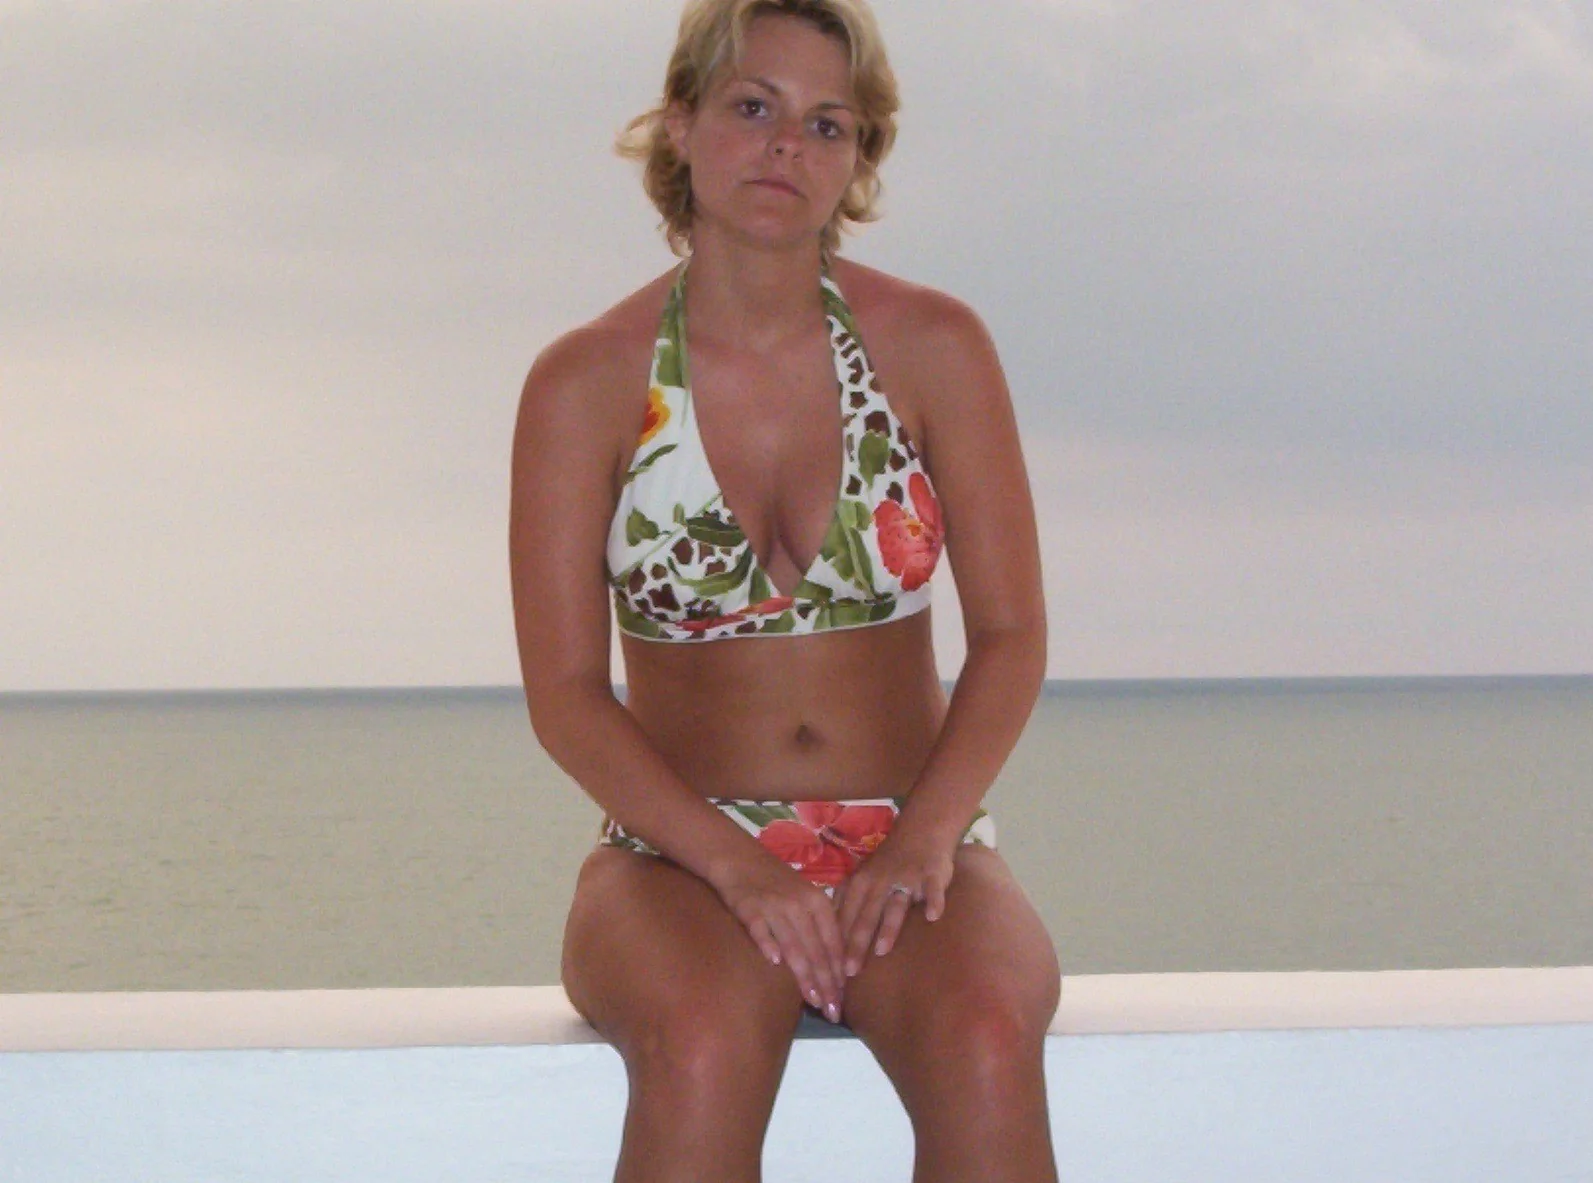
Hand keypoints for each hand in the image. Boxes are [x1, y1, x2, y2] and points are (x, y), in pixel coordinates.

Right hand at [711, 851, 847, 1022]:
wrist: (740, 859)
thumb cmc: (778, 883)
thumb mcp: (805, 899)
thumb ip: (819, 928)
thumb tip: (835, 967)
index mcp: (818, 902)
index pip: (833, 943)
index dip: (839, 974)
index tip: (843, 1000)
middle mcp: (800, 905)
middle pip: (816, 950)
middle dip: (827, 984)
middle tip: (833, 1012)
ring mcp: (775, 906)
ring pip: (794, 945)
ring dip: (804, 975)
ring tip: (814, 1000)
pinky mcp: (750, 908)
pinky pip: (761, 929)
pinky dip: (768, 944)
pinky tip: (775, 963)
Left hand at [834, 826, 956, 977]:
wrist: (922, 831)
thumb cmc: (889, 862)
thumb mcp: (862, 876)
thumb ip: (846, 900)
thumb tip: (825, 930)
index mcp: (861, 883)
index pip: (845, 916)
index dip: (837, 942)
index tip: (831, 969)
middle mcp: (880, 881)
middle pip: (866, 916)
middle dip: (856, 944)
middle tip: (849, 972)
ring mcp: (907, 878)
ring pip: (895, 906)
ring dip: (887, 927)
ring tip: (881, 950)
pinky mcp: (931, 876)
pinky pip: (933, 890)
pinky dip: (933, 901)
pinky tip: (933, 916)